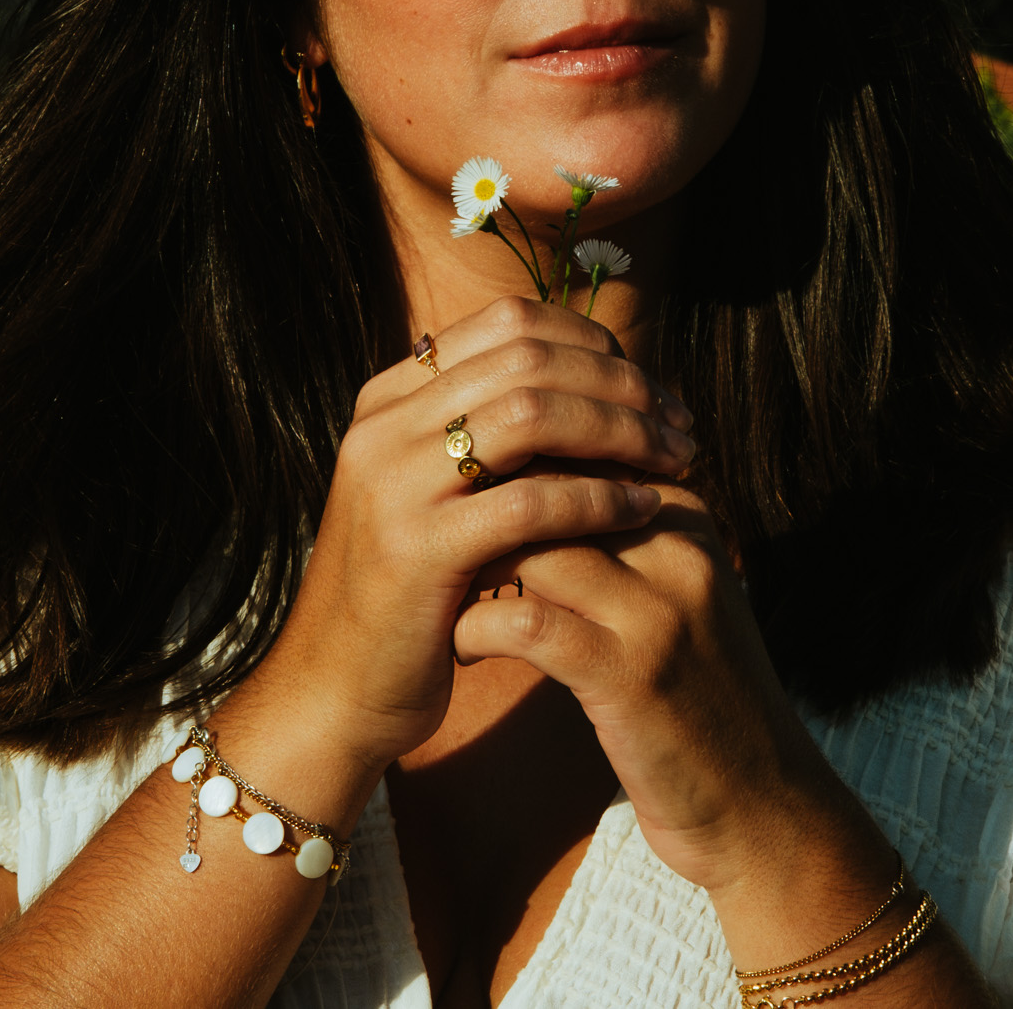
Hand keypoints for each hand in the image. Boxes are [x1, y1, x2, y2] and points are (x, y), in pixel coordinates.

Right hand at [260, 296, 695, 773]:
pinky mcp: (416, 550)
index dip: (591, 341)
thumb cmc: (410, 590)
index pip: (507, 321)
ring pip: (532, 413)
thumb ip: (488, 431)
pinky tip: (642, 509)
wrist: (332, 692)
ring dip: (620, 430)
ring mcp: (393, 483)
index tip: (647, 382)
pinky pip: (530, 502)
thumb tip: (595, 373)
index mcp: (389, 397)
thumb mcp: (436, 489)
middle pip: (528, 356)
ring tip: (674, 459)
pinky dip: (599, 498)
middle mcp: (383, 425)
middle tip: (680, 421)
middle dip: (620, 382)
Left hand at [451, 488, 844, 898]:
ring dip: (471, 563)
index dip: (508, 463)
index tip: (456, 495)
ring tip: (442, 590)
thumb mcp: (672, 596)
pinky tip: (461, 649)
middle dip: (482, 504)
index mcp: (685, 515)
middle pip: (554, 480)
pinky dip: (477, 629)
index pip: (582, 446)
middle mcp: (677, 546)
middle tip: (433, 535)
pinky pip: (527, 623)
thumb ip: (616, 538)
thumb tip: (524, 485)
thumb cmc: (698, 696)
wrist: (764, 805)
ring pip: (535, 540)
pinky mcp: (630, 675)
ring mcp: (657, 609)